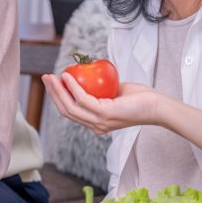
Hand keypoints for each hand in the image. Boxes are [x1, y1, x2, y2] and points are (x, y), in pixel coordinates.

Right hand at [42, 73, 165, 134]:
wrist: (155, 105)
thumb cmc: (139, 98)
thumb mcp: (114, 93)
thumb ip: (101, 89)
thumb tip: (87, 76)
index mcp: (96, 123)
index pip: (71, 112)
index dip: (58, 98)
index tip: (52, 83)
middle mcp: (95, 126)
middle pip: (66, 110)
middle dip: (52, 93)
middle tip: (45, 78)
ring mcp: (98, 122)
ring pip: (70, 106)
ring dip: (57, 90)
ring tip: (51, 76)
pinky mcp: (104, 114)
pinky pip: (82, 98)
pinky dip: (72, 87)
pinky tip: (67, 76)